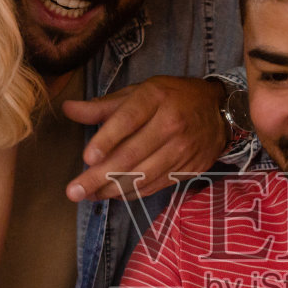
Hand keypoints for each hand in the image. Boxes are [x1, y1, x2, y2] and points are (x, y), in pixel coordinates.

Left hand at [62, 76, 226, 200]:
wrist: (220, 112)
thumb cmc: (172, 98)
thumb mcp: (139, 92)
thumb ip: (103, 106)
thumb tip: (67, 108)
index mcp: (156, 98)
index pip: (128, 120)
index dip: (107, 140)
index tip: (86, 158)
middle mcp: (171, 124)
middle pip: (132, 155)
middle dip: (99, 176)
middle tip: (74, 191)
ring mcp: (182, 149)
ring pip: (142, 176)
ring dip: (112, 190)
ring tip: (88, 195)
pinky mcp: (188, 168)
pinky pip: (155, 185)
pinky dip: (131, 193)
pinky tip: (112, 194)